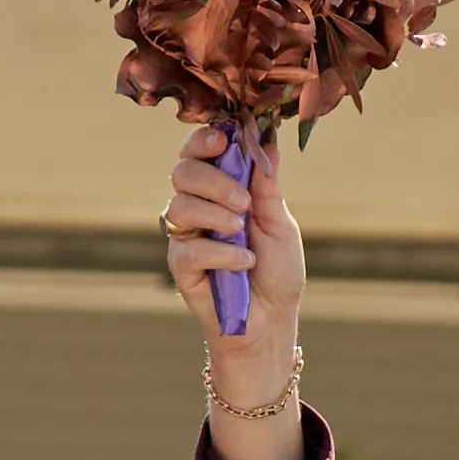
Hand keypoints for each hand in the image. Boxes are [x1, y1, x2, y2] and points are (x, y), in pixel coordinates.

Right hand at [166, 128, 306, 459]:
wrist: (271, 321)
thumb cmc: (276, 272)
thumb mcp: (280, 223)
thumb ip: (267, 186)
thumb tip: (267, 139)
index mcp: (220, 189)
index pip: (200, 152)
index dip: (205, 140)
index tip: (223, 140)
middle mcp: (197, 208)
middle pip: (183, 172)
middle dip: (213, 180)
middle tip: (242, 201)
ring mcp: (186, 236)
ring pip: (178, 206)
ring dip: (214, 213)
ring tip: (242, 230)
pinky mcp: (181, 267)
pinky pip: (187, 248)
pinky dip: (219, 251)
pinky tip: (244, 261)